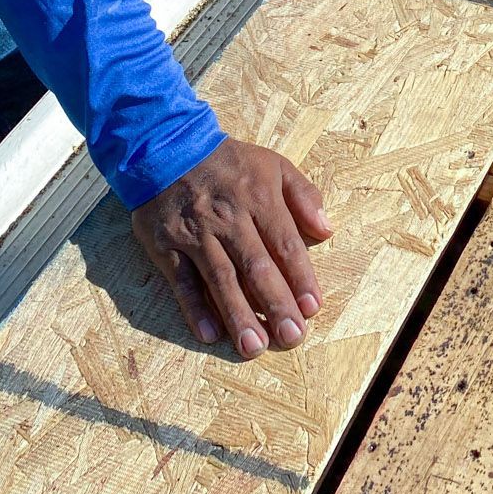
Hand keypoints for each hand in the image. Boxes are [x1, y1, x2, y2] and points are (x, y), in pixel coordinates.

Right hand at [131, 137, 332, 357]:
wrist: (165, 146)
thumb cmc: (228, 162)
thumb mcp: (274, 164)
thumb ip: (304, 195)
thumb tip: (327, 229)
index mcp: (259, 198)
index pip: (285, 245)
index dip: (300, 278)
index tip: (313, 307)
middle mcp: (229, 219)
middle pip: (256, 267)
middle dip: (276, 305)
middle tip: (291, 337)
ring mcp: (196, 234)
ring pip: (220, 279)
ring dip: (238, 315)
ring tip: (253, 346)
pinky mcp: (166, 245)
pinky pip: (182, 281)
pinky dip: (194, 308)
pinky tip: (210, 334)